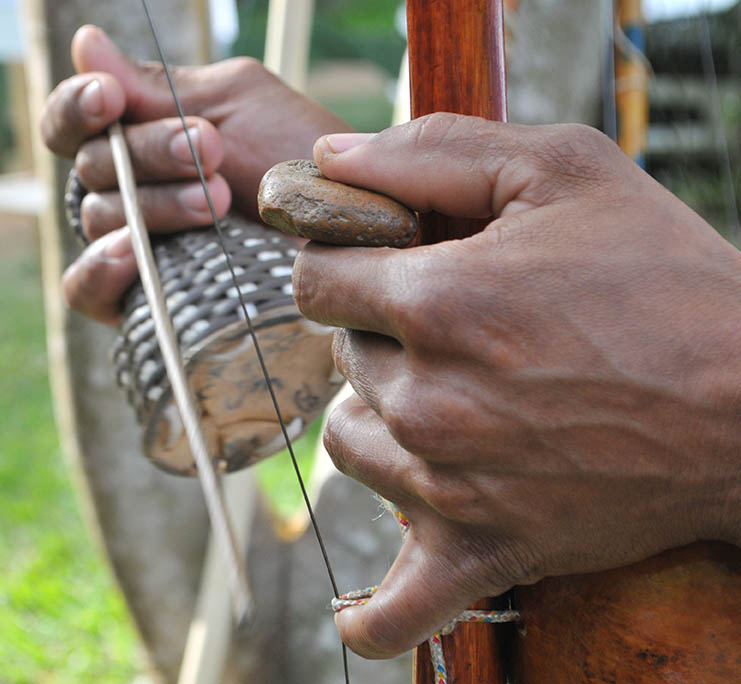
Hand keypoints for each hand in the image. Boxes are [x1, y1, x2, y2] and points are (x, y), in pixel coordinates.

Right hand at [42, 25, 349, 323]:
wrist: (354, 226)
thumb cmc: (298, 157)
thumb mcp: (236, 104)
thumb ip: (159, 86)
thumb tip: (84, 44)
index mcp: (140, 137)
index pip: (73, 120)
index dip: (77, 105)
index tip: (112, 97)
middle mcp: (130, 190)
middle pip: (90, 167)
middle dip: (148, 151)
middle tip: (212, 149)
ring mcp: (137, 245)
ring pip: (97, 219)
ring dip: (152, 203)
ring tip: (216, 201)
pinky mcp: (148, 299)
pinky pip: (88, 290)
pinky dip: (100, 269)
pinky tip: (133, 254)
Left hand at [291, 114, 740, 657]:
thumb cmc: (668, 276)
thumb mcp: (565, 170)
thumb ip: (433, 150)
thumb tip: (327, 157)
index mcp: (435, 300)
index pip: (314, 279)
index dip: (343, 260)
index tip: (383, 261)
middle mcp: (426, 398)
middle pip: (337, 357)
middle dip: (379, 332)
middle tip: (457, 326)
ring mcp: (448, 485)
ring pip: (350, 443)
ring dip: (381, 418)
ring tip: (449, 399)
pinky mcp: (484, 551)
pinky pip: (396, 611)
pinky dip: (372, 614)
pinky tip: (354, 611)